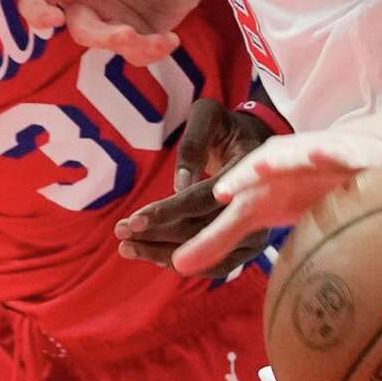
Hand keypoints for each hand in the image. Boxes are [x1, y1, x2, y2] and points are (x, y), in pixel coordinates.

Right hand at [20, 0, 212, 65]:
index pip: (35, 2)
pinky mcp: (141, 34)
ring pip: (109, 48)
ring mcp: (113, 21)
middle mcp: (86, 3)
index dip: (36, 14)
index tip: (56, 17)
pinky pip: (137, 55)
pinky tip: (170, 39)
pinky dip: (152, 53)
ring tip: (161, 38)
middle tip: (126, 33)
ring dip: (130, 47)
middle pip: (77, 31)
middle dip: (100, 36)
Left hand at [115, 100, 273, 277]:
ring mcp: (257, 232)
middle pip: (203, 231)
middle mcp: (260, 207)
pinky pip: (214, 263)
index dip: (168, 211)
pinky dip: (182, 260)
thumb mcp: (208, 117)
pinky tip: (151, 254)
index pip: (204, 199)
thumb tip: (180, 185)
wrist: (256, 146)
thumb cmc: (225, 126)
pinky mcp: (248, 246)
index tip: (134, 220)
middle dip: (157, 235)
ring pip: (206, 254)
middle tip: (121, 232)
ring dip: (162, 253)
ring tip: (126, 247)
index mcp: (251, 171)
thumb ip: (194, 144)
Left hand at [169, 130, 381, 275]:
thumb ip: (217, 236)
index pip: (251, 172)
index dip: (239, 181)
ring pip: (341, 150)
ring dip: (339, 151)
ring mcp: (342, 153)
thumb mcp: (255, 210)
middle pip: (290, 153)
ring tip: (336, 157)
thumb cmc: (290, 188)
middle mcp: (306, 154)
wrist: (334, 162)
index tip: (224, 195)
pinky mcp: (378, 158)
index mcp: (274, 167)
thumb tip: (175, 267)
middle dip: (279, 159)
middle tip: (266, 168)